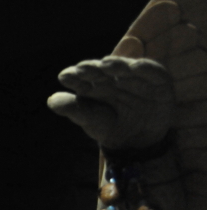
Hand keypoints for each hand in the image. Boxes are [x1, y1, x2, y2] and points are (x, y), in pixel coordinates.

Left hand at [47, 56, 174, 149]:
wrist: (134, 144)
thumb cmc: (107, 126)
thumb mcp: (88, 119)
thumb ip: (72, 109)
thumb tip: (51, 100)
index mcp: (94, 84)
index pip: (82, 77)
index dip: (74, 76)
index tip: (64, 77)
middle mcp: (113, 78)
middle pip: (103, 70)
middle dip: (93, 69)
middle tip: (82, 69)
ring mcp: (135, 79)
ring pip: (126, 68)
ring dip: (117, 65)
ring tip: (105, 64)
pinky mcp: (158, 83)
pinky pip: (153, 72)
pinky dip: (145, 68)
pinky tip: (135, 66)